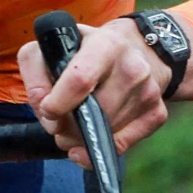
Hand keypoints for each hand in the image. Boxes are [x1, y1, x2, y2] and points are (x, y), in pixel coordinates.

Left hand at [15, 18, 170, 167]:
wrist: (137, 50)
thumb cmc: (86, 50)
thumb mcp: (55, 46)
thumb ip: (35, 72)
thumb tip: (43, 108)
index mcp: (105, 45)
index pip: (80, 80)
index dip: (57, 104)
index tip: (47, 111)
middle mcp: (132, 67)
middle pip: (93, 114)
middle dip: (67, 127)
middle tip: (58, 123)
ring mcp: (148, 91)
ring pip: (105, 132)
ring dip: (81, 138)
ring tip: (75, 125)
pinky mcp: (157, 113)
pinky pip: (123, 144)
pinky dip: (101, 147)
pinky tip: (91, 139)